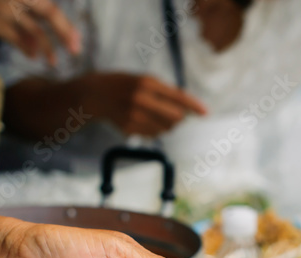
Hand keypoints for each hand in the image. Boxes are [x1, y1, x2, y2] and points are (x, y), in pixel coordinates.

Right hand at [0, 0, 80, 65]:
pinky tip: (34, 57)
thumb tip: (43, 33)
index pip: (49, 5)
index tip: (75, 38)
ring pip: (35, 31)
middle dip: (65, 33)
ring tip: (54, 62)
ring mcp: (6, 9)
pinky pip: (18, 40)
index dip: (64, 22)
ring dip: (48, 49)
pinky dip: (29, 50)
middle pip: (49, 13)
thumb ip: (27, 8)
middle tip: (76, 49)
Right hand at [84, 73, 206, 136]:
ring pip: (165, 129)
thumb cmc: (125, 85)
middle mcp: (141, 99)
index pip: (178, 97)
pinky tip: (142, 121)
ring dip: (166, 125)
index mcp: (147, 82)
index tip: (206, 113)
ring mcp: (134, 116)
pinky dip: (153, 130)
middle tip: (176, 115)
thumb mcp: (145, 80)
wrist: (95, 95)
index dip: (194, 106)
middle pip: (176, 118)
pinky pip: (153, 135)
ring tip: (153, 115)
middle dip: (180, 119)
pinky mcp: (129, 128)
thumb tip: (188, 109)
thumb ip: (166, 92)